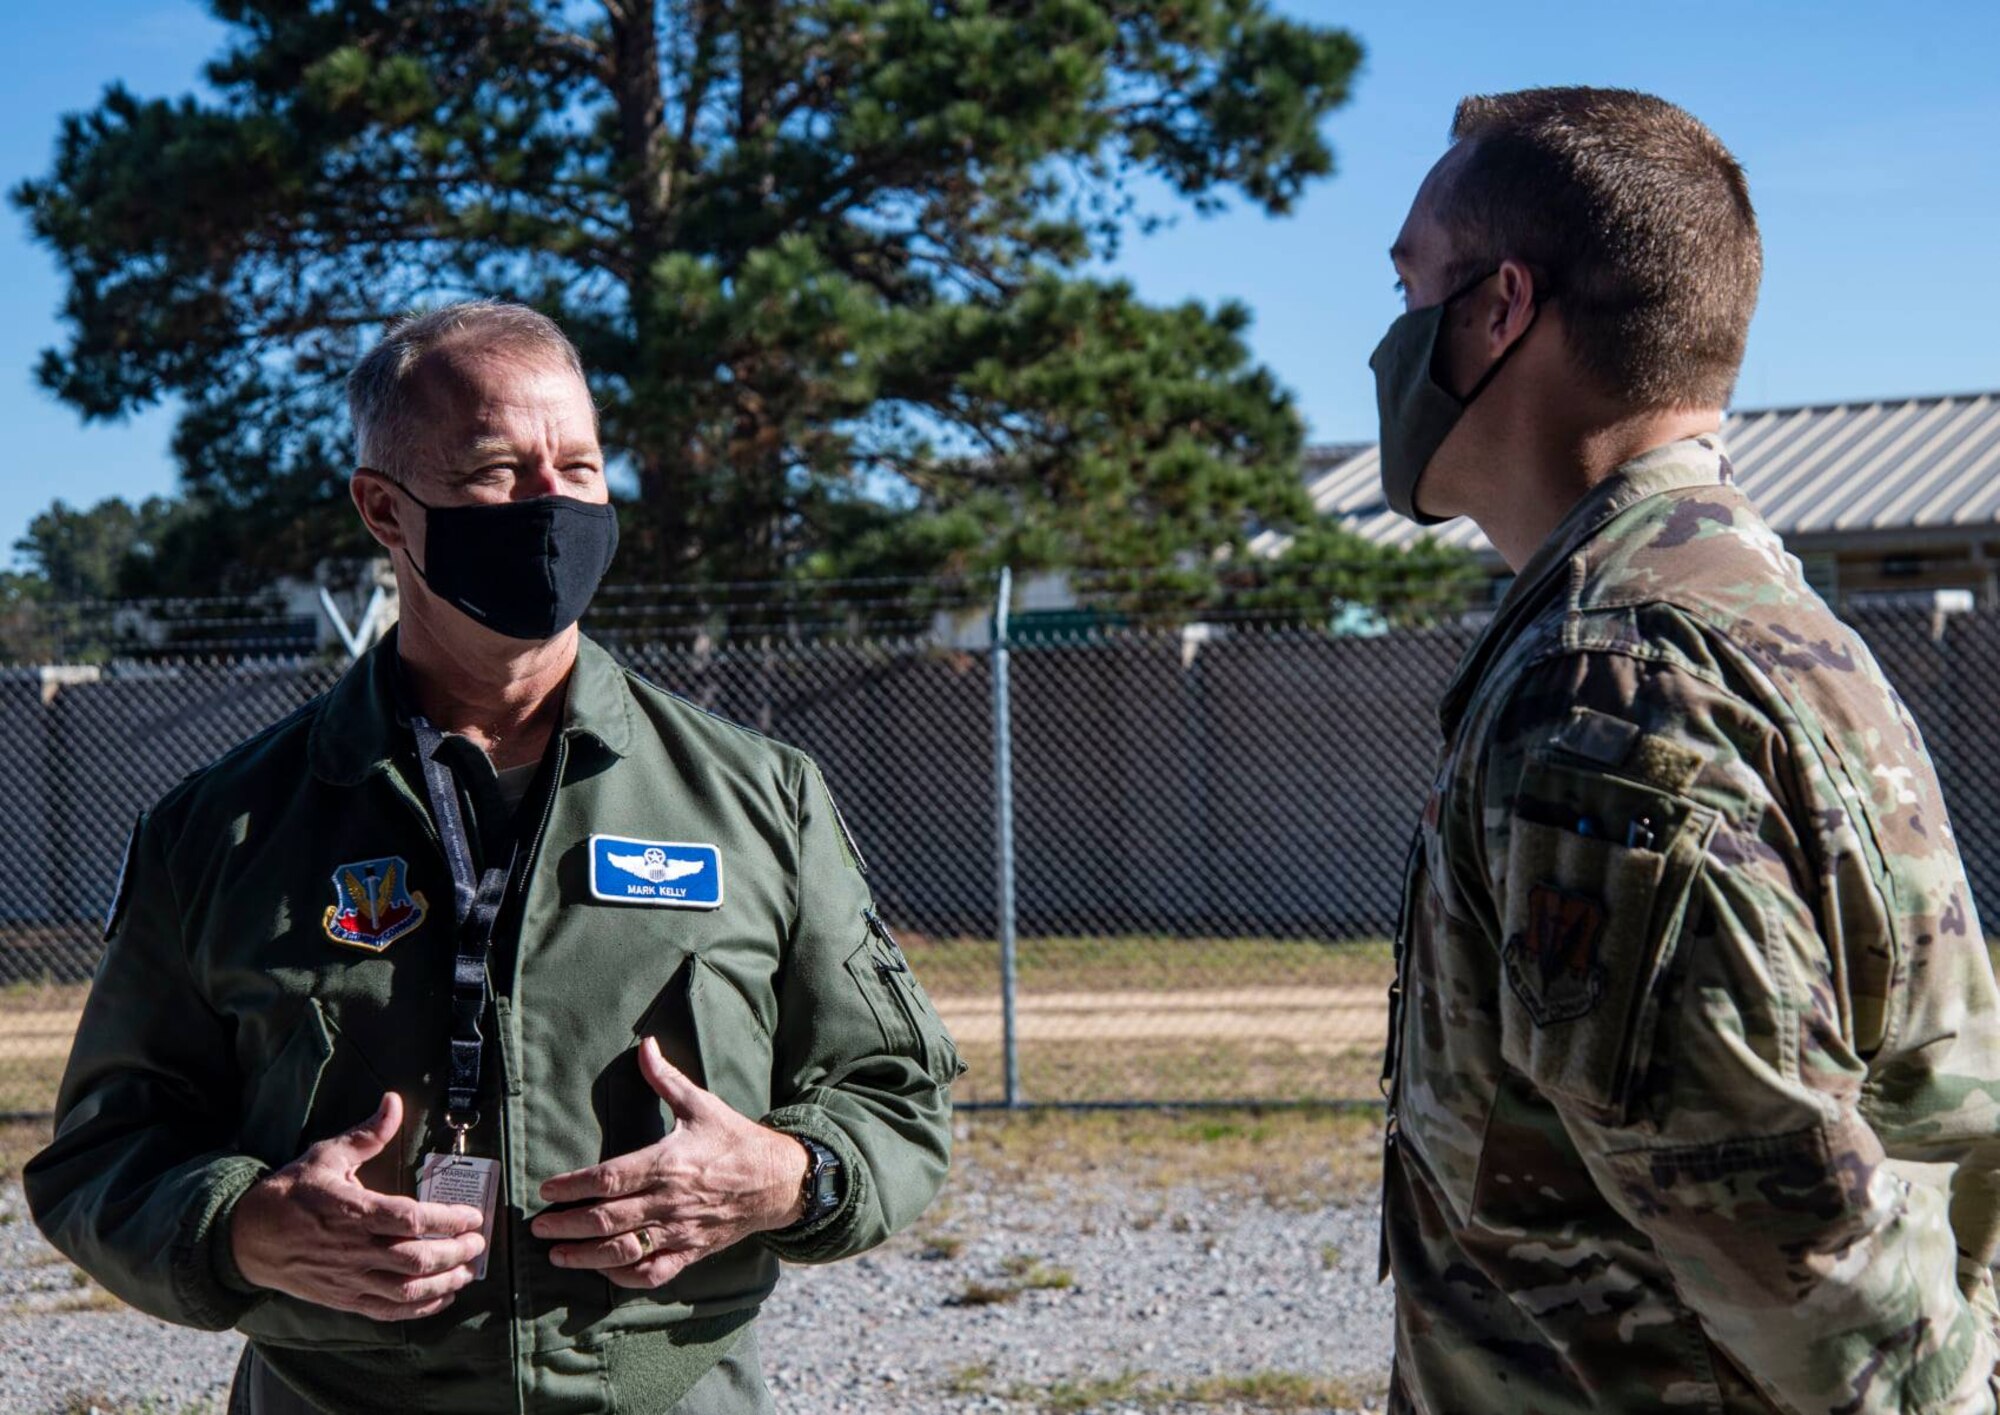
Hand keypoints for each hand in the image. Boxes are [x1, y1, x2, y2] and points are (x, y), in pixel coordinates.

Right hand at [229, 1092, 487, 1320]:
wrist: (245, 1239)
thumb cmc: (289, 1193)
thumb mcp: (325, 1157)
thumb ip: (366, 1134)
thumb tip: (394, 1101)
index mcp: (352, 1212)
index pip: (410, 1219)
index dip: (447, 1220)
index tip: (473, 1216)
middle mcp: (353, 1249)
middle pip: (414, 1259)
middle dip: (454, 1254)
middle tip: (477, 1243)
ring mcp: (348, 1279)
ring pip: (404, 1291)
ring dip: (442, 1284)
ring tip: (467, 1272)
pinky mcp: (342, 1298)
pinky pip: (386, 1312)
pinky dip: (418, 1310)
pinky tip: (440, 1298)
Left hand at [532, 1036, 808, 1288]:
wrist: (778, 1179)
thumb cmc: (735, 1140)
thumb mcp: (701, 1104)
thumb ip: (665, 1078)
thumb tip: (645, 1044)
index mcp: (667, 1163)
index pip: (608, 1178)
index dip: (572, 1186)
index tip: (547, 1190)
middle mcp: (669, 1201)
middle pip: (606, 1219)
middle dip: (566, 1225)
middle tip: (539, 1226)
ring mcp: (679, 1231)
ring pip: (622, 1252)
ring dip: (584, 1256)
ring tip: (557, 1254)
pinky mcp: (690, 1252)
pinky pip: (652, 1273)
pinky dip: (624, 1277)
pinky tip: (604, 1272)